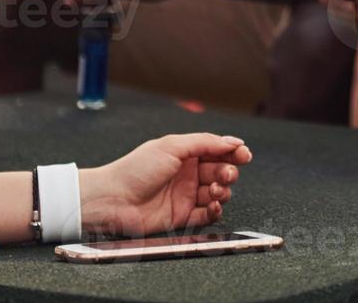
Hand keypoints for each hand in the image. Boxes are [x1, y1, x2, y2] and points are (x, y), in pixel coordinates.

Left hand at [79, 133, 252, 237]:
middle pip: (221, 171)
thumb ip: (204, 142)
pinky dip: (216, 210)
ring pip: (218, 193)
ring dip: (223, 190)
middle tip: (225, 173)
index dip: (233, 152)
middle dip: (229, 171)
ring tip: (216, 189)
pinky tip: (214, 205)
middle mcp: (187, 174)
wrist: (113, 200)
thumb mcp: (171, 146)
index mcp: (185, 153)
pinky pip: (207, 214)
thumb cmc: (135, 170)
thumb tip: (231, 141)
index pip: (217, 150)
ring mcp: (186, 195)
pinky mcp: (183, 217)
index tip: (244, 154)